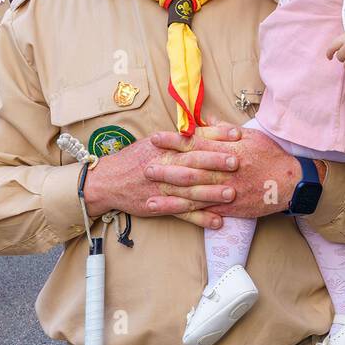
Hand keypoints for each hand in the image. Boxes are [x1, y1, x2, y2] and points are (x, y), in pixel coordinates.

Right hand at [82, 120, 242, 224]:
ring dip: (211, 192)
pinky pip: (182, 213)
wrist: (108, 181)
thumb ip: (184, 135)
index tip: (236, 134)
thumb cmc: (137, 158)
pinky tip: (218, 221)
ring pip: (189, 190)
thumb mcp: (156, 141)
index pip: (193, 139)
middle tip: (237, 162)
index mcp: (165, 147)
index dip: (215, 136)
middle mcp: (164, 166)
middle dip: (215, 162)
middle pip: (192, 163)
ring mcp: (162, 188)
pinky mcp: (160, 206)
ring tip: (232, 193)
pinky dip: (200, 219)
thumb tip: (210, 123)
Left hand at [144, 127, 301, 227]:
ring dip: (170, 195)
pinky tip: (172, 213)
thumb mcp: (251, 136)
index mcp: (228, 150)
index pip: (196, 144)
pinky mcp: (230, 208)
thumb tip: (205, 121)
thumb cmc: (271, 156)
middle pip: (190, 169)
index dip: (174, 141)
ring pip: (194, 193)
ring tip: (149, 196)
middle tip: (145, 167)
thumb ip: (225, 130)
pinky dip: (187, 213)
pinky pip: (205, 211)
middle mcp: (225, 170)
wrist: (291, 182)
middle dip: (167, 168)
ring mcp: (226, 191)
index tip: (156, 138)